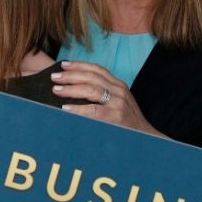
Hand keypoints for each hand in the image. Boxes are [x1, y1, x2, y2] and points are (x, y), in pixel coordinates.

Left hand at [51, 61, 165, 136]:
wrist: (146, 137)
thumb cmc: (126, 121)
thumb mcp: (117, 102)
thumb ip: (102, 94)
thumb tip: (76, 89)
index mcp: (118, 85)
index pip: (97, 69)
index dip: (80, 65)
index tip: (64, 64)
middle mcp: (119, 90)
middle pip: (92, 77)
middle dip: (71, 75)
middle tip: (55, 76)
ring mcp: (118, 102)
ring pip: (92, 90)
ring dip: (72, 88)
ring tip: (57, 89)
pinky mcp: (116, 116)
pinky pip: (94, 110)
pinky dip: (78, 109)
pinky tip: (66, 108)